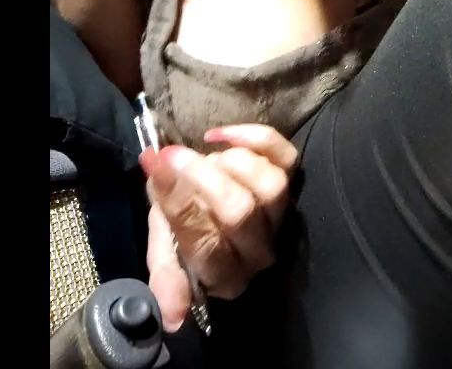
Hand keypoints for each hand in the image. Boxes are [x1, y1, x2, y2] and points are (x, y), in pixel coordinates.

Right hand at [140, 124, 297, 328]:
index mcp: (224, 275)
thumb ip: (165, 273)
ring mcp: (280, 213)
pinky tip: (221, 135)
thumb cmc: (184, 230)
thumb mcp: (163, 249)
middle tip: (175, 155)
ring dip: (231, 163)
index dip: (180, 204)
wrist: (207, 202)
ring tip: (206, 157)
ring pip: (269, 184)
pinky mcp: (293, 179)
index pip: (205, 245)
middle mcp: (259, 249)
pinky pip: (285, 155)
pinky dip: (255, 137)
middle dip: (203, 178)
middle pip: (240, 211)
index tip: (158, 166)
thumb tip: (172, 317)